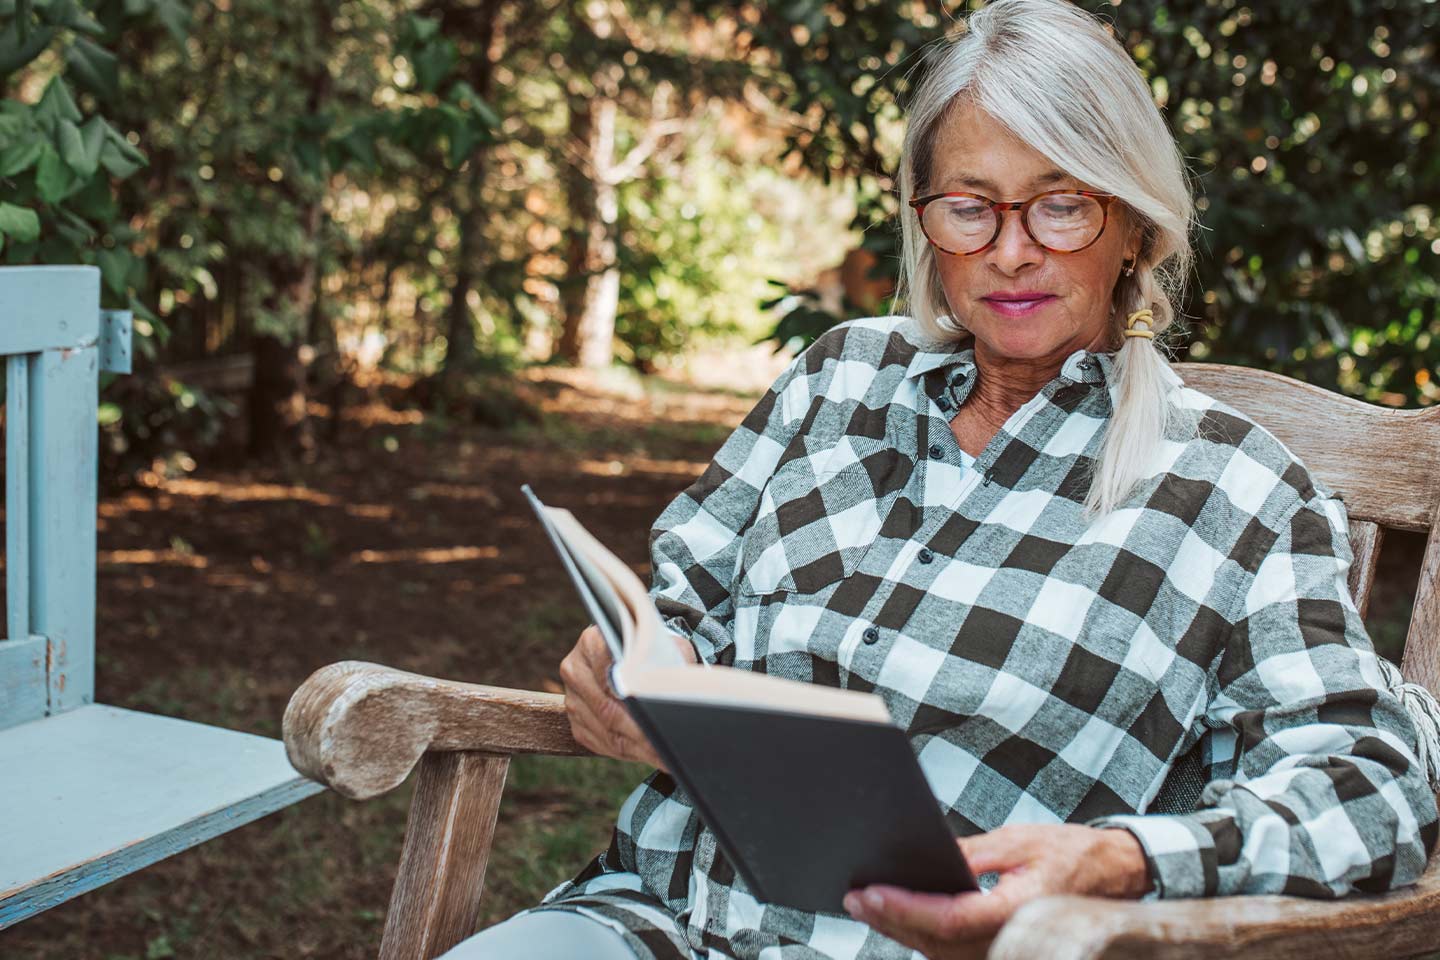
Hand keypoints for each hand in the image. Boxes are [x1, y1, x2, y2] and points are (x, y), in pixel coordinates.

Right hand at [558, 624, 697, 769]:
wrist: (634, 656)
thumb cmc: (652, 651)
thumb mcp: (663, 648)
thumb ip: (662, 666)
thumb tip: (670, 695)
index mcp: (592, 642)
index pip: (611, 677)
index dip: (636, 701)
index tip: (656, 716)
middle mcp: (575, 669)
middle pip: (606, 708)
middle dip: (638, 732)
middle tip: (665, 745)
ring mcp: (572, 697)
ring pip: (604, 730)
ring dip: (635, 747)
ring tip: (664, 754)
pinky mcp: (575, 719)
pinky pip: (599, 743)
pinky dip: (627, 752)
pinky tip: (649, 754)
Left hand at [842, 824, 1150, 959]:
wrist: (1112, 876)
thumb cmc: (1070, 854)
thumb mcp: (1018, 841)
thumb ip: (971, 854)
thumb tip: (926, 857)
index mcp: (1019, 910)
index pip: (948, 919)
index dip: (904, 907)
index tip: (869, 892)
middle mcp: (1013, 942)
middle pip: (936, 942)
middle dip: (891, 919)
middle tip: (854, 897)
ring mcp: (1007, 953)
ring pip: (940, 953)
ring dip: (901, 931)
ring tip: (867, 904)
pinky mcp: (1001, 953)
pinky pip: (953, 953)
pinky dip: (923, 936)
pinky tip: (899, 917)